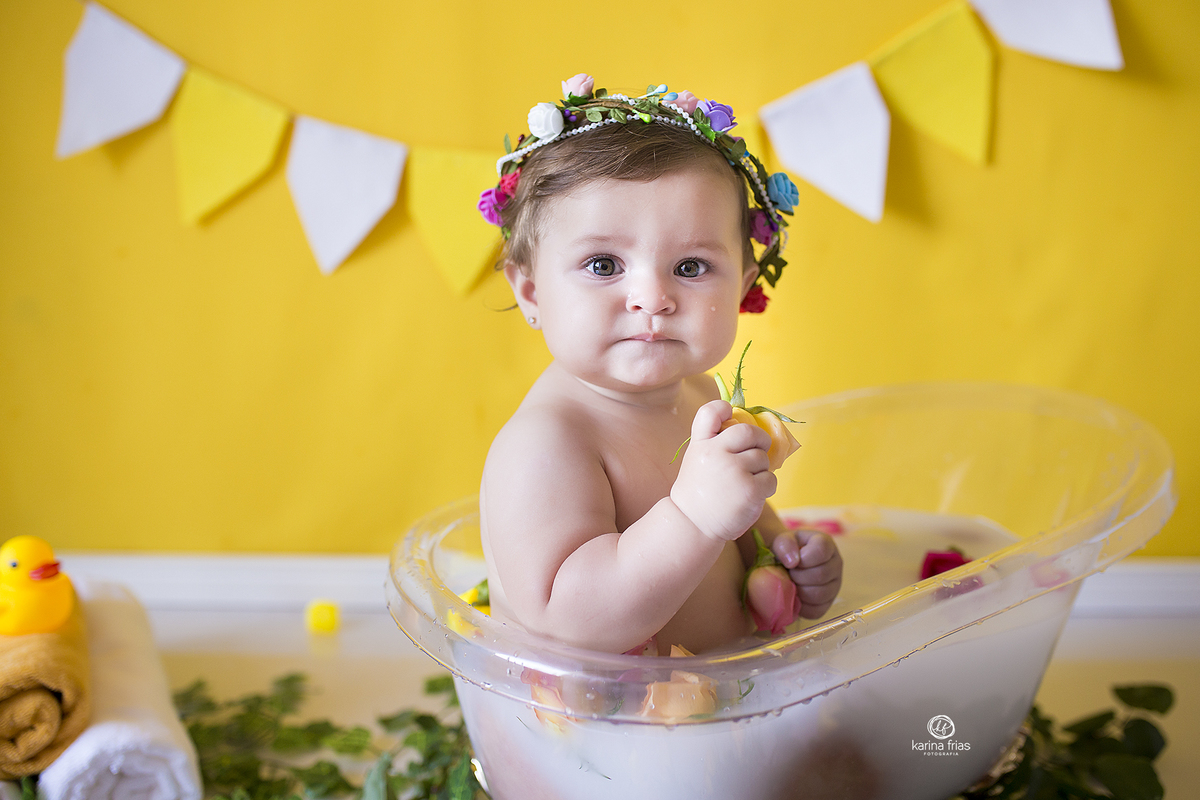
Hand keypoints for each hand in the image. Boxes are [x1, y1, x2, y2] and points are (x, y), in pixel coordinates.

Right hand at [671, 400, 776, 541]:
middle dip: (760, 440)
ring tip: (746, 483)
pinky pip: (771, 479)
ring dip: (761, 470)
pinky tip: (752, 495)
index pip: (710, 412)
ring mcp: (733, 470)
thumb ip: (717, 444)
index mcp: (700, 444)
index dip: (723, 408)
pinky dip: (766, 487)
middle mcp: (715, 453)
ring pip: (763, 458)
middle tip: (759, 450)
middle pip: (749, 432)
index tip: (729, 413)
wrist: (693, 524)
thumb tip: (753, 434)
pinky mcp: (749, 489)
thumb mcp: (698, 461)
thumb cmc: (700, 492)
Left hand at [770, 530, 842, 618]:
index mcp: (826, 544)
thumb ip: (784, 544)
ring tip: (791, 583)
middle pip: (821, 575)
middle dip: (798, 576)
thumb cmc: (784, 551)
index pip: (822, 550)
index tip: (792, 561)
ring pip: (819, 595)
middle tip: (788, 573)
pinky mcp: (827, 603)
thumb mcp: (781, 541)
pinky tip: (794, 595)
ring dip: (799, 591)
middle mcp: (836, 564)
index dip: (804, 558)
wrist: (784, 565)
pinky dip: (801, 606)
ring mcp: (835, 585)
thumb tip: (793, 562)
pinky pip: (816, 610)